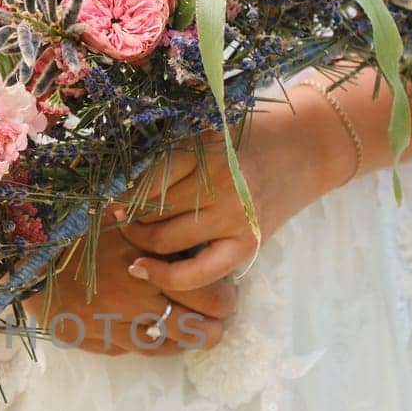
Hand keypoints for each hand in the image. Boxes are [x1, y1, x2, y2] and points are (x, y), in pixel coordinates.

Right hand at [21, 220, 234, 356]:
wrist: (20, 248)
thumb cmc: (76, 222)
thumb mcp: (122, 214)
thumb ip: (159, 228)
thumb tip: (196, 239)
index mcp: (149, 268)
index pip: (210, 297)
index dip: (224, 299)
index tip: (225, 294)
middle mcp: (134, 304)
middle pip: (196, 332)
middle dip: (211, 328)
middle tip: (213, 320)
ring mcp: (110, 327)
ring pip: (164, 349)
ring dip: (180, 342)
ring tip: (184, 330)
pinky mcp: (88, 340)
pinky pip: (128, 351)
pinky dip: (144, 344)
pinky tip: (146, 331)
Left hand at [119, 97, 352, 291]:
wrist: (302, 151)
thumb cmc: (243, 140)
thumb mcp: (205, 134)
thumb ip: (168, 159)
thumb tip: (120, 195)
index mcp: (207, 149)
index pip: (149, 180)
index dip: (122, 196)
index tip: (109, 201)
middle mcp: (221, 185)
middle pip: (152, 211)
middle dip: (128, 218)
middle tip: (116, 219)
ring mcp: (234, 218)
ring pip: (165, 240)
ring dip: (139, 240)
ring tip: (132, 234)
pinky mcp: (245, 246)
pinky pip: (194, 273)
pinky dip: (162, 275)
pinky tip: (139, 269)